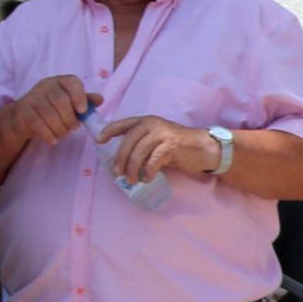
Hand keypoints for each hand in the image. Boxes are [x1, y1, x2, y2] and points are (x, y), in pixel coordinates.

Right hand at [0, 75, 90, 149]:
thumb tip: (100, 99)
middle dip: (70, 119)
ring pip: (50, 115)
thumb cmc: (52, 109)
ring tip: (63, 133)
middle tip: (73, 127)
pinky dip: (49, 135)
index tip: (83, 111)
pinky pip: (38, 124)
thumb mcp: (69, 104)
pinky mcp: (23, 111)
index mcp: (60, 81)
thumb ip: (85, 101)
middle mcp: (45, 86)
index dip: (79, 96)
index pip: (72, 82)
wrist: (23, 118)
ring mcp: (32, 97)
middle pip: (61, 101)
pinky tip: (53, 139)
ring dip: (60, 129)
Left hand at [100, 113, 221, 182]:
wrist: (204, 148)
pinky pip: (153, 160)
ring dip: (132, 168)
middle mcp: (153, 124)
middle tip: (118, 173)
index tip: (99, 141)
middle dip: (120, 159)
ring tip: (132, 180)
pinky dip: (147, 171)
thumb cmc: (178, 146)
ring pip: (139, 152)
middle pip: (128, 141)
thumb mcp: (156, 141)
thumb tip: (122, 161)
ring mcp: (163, 134)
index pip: (123, 124)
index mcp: (146, 121)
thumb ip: (141, 145)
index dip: (109, 131)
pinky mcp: (172, 146)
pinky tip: (146, 179)